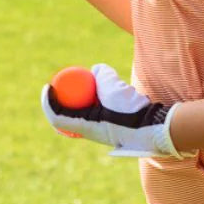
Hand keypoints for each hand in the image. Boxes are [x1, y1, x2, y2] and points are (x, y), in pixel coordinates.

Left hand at [41, 64, 194, 158]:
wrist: (156, 128)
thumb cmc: (132, 111)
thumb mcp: (115, 89)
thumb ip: (103, 77)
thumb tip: (95, 69)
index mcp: (86, 128)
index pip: (58, 116)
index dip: (49, 102)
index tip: (48, 87)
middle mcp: (92, 134)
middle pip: (68, 118)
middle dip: (62, 103)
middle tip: (63, 85)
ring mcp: (103, 133)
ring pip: (84, 117)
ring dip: (82, 103)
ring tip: (86, 85)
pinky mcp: (114, 130)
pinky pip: (98, 116)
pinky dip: (97, 104)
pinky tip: (105, 92)